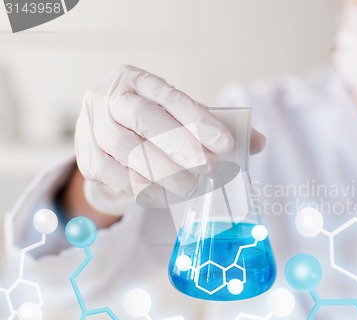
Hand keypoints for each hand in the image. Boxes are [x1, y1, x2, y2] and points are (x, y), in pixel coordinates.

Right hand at [74, 65, 264, 214]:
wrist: (108, 131)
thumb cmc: (152, 121)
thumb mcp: (179, 115)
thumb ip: (215, 126)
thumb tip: (258, 142)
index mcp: (136, 79)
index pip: (170, 96)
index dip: (199, 120)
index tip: (227, 143)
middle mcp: (109, 97)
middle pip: (146, 121)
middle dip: (182, 147)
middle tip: (211, 167)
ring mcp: (92, 126)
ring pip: (128, 151)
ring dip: (164, 172)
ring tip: (191, 186)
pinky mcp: (86, 156)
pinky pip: (113, 174)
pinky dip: (140, 185)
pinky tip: (160, 192)